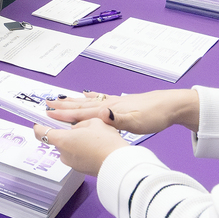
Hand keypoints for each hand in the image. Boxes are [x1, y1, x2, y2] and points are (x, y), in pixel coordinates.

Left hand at [33, 118, 127, 176]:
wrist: (118, 164)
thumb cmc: (106, 143)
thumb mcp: (93, 122)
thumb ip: (80, 124)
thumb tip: (76, 129)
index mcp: (62, 140)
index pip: (41, 132)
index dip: (38, 125)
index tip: (40, 120)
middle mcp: (63, 153)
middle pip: (59, 140)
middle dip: (67, 132)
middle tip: (80, 126)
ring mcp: (72, 163)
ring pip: (69, 148)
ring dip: (76, 142)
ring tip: (93, 137)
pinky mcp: (81, 169)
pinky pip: (77, 156)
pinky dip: (83, 150)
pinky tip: (96, 147)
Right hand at [45, 89, 200, 135]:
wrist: (171, 105)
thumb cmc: (155, 115)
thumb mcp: (136, 123)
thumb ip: (116, 119)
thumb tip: (99, 114)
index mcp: (110, 109)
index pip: (83, 112)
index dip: (65, 114)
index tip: (49, 113)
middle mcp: (109, 103)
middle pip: (82, 104)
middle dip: (64, 106)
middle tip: (47, 104)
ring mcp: (115, 102)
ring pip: (89, 101)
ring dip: (73, 101)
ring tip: (59, 100)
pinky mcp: (121, 103)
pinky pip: (99, 99)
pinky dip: (89, 97)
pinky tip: (86, 94)